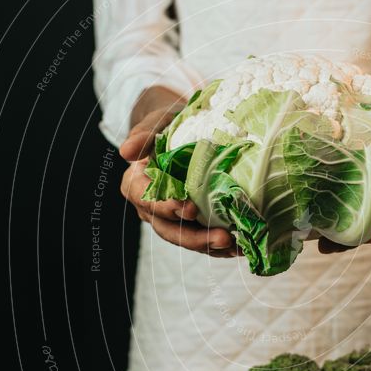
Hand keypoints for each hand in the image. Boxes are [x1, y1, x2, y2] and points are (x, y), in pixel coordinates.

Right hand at [120, 86, 237, 256]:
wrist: (182, 131)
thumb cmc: (167, 124)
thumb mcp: (156, 123)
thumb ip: (143, 134)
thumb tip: (126, 151)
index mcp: (137, 185)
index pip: (148, 201)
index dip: (167, 208)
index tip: (191, 209)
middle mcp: (151, 208)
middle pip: (169, 229)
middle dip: (196, 238)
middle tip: (222, 238)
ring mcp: (172, 219)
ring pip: (188, 239)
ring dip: (212, 246)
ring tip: (237, 246)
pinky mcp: (191, 224)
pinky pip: (204, 240)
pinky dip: (222, 246)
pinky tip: (243, 247)